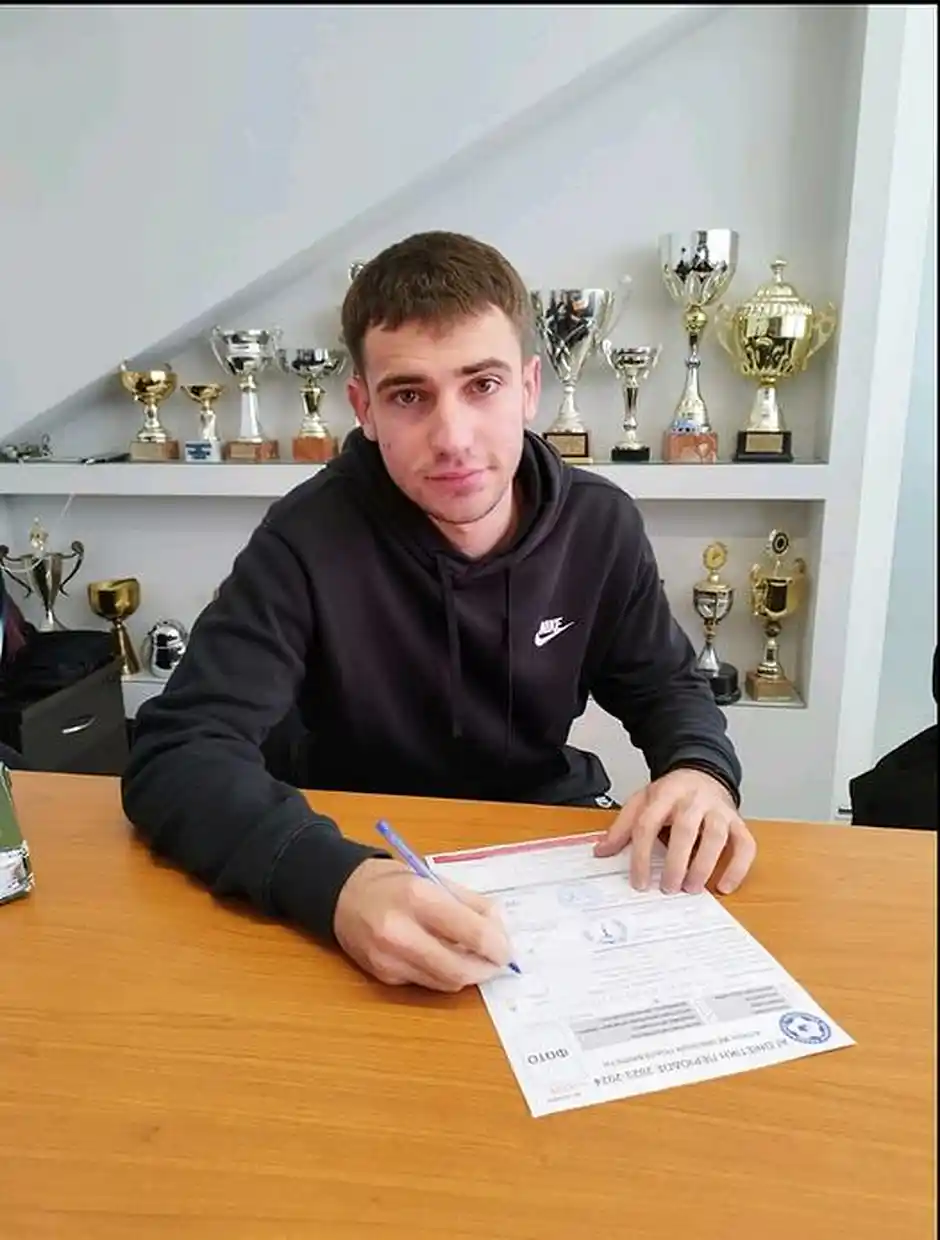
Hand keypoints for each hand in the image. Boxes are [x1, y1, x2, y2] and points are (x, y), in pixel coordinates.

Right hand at [333, 857, 512, 991]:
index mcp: (418, 897)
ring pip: (446, 982)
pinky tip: (442, 957)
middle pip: (460, 969)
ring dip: (468, 974)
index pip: (472, 933)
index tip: (507, 949)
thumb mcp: (434, 879)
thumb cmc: (393, 882)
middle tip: (496, 961)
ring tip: (473, 957)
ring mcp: (390, 959)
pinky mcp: (384, 977)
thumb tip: (501, 930)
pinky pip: (428, 983)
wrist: (342, 895)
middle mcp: (401, 932)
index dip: (498, 947)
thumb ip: (471, 904)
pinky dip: (443, 974)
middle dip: (486, 969)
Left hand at [594, 769, 755, 895]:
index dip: (640, 854)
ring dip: (704, 865)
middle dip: (676, 862)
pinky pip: (745, 844)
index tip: (638, 882)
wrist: (703, 772)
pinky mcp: (738, 821)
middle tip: (668, 887)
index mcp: (665, 794)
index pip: (648, 823)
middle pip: (685, 829)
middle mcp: (693, 800)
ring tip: (692, 888)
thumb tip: (601, 851)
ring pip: (716, 836)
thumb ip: (623, 826)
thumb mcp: (642, 801)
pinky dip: (738, 867)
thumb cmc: (671, 794)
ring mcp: (718, 810)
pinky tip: (724, 886)